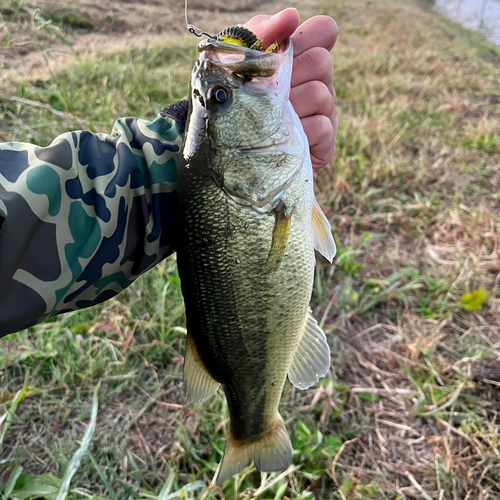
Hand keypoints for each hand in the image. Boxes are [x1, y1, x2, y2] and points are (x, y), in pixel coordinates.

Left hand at [245, 9, 337, 169]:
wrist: (225, 148)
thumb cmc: (231, 102)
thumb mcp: (236, 63)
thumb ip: (260, 33)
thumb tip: (291, 16)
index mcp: (299, 59)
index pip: (325, 30)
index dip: (312, 34)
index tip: (288, 49)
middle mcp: (317, 82)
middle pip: (322, 62)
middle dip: (293, 76)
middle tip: (270, 93)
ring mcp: (323, 113)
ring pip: (321, 94)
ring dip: (291, 107)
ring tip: (270, 119)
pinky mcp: (324, 143)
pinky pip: (322, 127)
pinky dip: (300, 131)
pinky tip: (281, 138)